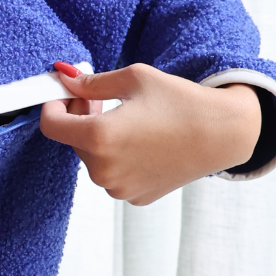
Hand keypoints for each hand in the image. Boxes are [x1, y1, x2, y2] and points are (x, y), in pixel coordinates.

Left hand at [38, 64, 260, 205]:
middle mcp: (104, 170)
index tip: (65, 96)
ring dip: (98, 139)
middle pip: (72, 141)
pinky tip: (142, 142)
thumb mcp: (133, 78)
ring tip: (126, 119)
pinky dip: (118, 158)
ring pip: (93, 159)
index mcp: (99, 137)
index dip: (53, 106)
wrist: (224, 134)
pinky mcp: (135, 197)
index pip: (50, 125)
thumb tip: (63, 78)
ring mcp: (120, 188)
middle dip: (80, 119)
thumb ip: (90, 83)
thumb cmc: (181, 101)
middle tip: (100, 100)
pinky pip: (113, 174)